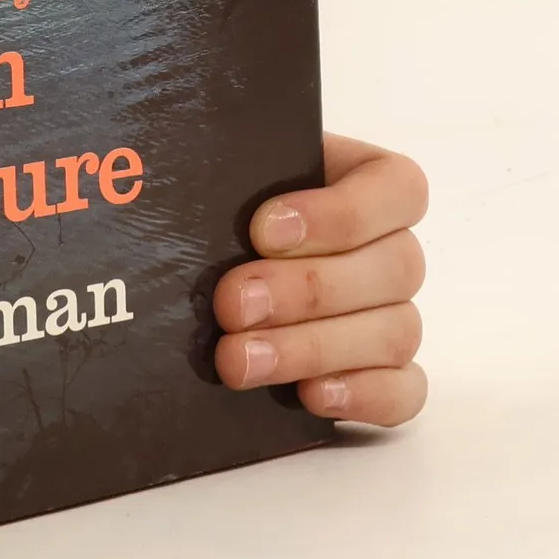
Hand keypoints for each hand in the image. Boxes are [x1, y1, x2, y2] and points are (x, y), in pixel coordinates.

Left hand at [212, 133, 427, 426]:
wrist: (201, 259)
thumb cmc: (223, 203)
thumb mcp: (228, 167)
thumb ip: (230, 162)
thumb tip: (155, 168)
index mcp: (367, 183)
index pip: (396, 189)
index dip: (340, 213)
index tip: (264, 230)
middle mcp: (390, 249)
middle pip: (394, 269)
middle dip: (306, 291)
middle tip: (233, 304)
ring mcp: (392, 314)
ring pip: (394, 332)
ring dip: (312, 348)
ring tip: (238, 359)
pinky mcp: (384, 374)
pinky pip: (403, 391)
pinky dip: (364, 395)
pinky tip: (311, 395)